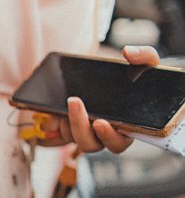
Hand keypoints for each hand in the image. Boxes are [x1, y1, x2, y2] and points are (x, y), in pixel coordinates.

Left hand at [40, 45, 160, 152]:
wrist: (110, 74)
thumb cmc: (134, 74)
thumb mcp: (146, 62)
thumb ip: (144, 55)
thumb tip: (129, 52)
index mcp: (125, 128)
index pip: (117, 144)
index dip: (109, 137)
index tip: (99, 122)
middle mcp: (102, 134)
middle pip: (89, 145)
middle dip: (79, 126)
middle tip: (75, 102)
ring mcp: (84, 130)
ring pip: (71, 138)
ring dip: (66, 122)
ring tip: (68, 101)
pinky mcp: (68, 124)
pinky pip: (55, 132)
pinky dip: (51, 123)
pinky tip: (50, 112)